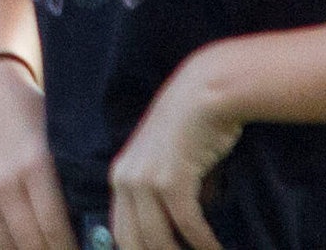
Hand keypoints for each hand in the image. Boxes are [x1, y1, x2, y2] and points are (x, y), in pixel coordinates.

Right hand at [0, 58, 70, 249]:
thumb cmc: (34, 121)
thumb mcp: (57, 144)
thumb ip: (72, 184)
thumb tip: (96, 233)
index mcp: (34, 165)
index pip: (54, 228)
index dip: (70, 249)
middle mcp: (3, 181)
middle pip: (31, 243)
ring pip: (7, 246)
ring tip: (46, 247)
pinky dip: (6, 245)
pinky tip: (24, 241)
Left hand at [108, 47, 240, 249]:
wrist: (205, 92)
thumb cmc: (193, 129)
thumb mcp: (167, 165)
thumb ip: (163, 199)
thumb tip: (180, 237)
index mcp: (120, 177)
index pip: (121, 234)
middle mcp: (125, 180)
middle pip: (134, 244)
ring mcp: (144, 180)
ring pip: (159, 241)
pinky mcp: (170, 180)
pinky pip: (188, 226)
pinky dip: (205, 244)